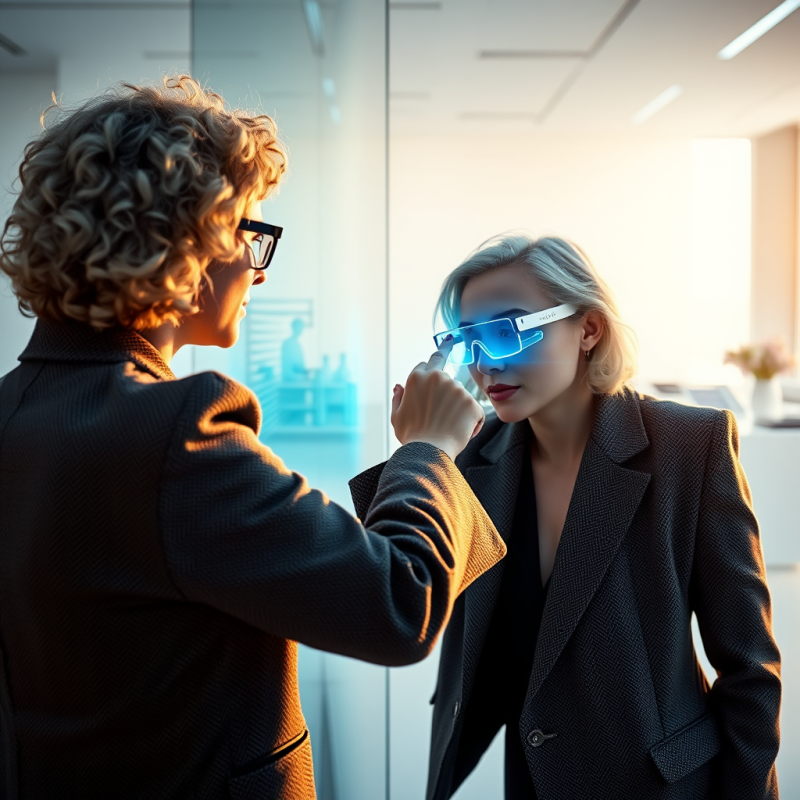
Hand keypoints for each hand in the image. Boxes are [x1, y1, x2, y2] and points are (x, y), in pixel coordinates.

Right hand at [391, 338, 485, 460]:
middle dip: (445, 391)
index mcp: (417, 377)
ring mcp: (457, 389)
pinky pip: (474, 410)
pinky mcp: (472, 403)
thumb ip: (398, 398)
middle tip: (440, 413)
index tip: (443, 358)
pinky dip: (470, 420)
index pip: (428, 364)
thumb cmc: (412, 436)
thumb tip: (398, 386)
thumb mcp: (397, 416)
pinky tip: (460, 431)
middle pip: (445, 377)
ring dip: (456, 407)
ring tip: (446, 427)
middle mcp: (438, 377)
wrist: (429, 453)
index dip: (430, 374)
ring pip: (460, 394)